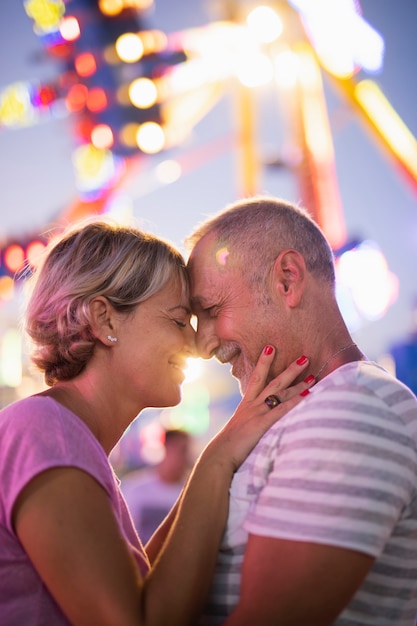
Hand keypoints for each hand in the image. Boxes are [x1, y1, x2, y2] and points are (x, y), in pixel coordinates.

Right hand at [203, 346, 313, 472]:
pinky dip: (296, 401)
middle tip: (304, 357)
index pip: (257, 378)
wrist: (220, 454)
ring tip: (312, 375)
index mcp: (246, 405)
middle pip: (273, 381)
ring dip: (298, 384)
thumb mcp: (238, 429)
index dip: (264, 362)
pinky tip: (308, 395)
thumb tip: (255, 424)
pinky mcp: (262, 423)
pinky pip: (282, 410)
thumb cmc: (228, 446)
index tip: (270, 348)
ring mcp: (258, 413)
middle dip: (289, 369)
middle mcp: (253, 405)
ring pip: (281, 393)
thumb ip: (248, 423)